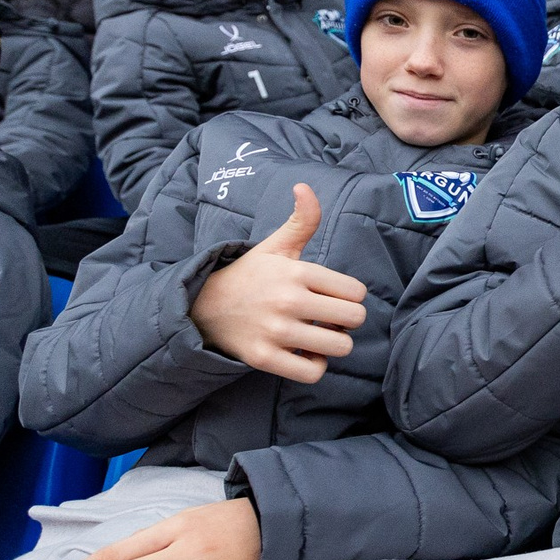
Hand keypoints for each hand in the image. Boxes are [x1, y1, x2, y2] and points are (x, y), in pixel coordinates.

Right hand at [189, 183, 368, 383]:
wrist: (203, 306)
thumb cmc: (250, 276)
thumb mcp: (276, 246)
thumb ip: (301, 220)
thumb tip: (305, 186)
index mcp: (296, 272)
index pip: (356, 292)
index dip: (349, 296)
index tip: (331, 296)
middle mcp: (288, 301)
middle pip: (354, 319)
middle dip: (346, 320)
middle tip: (327, 318)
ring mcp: (275, 331)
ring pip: (340, 347)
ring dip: (333, 344)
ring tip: (316, 335)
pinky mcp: (264, 358)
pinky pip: (313, 372)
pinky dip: (314, 366)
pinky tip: (304, 353)